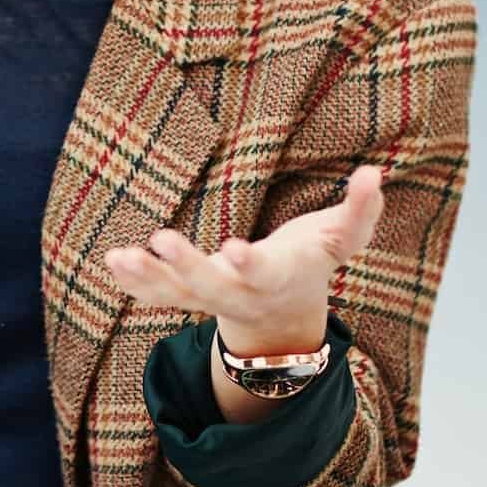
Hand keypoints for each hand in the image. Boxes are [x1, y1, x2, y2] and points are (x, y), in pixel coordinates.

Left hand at [102, 165, 383, 357]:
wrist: (284, 312)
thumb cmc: (312, 261)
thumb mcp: (341, 239)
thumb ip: (360, 211)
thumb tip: (375, 173)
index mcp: (277, 276)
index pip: (263, 273)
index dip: (250, 264)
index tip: (233, 249)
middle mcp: (239, 294)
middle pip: (210, 287)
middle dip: (186, 267)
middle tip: (160, 239)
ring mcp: (210, 299)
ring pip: (175, 295)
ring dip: (147, 278)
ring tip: (119, 257)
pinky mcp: (187, 297)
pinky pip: (157, 296)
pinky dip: (134, 284)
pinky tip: (112, 262)